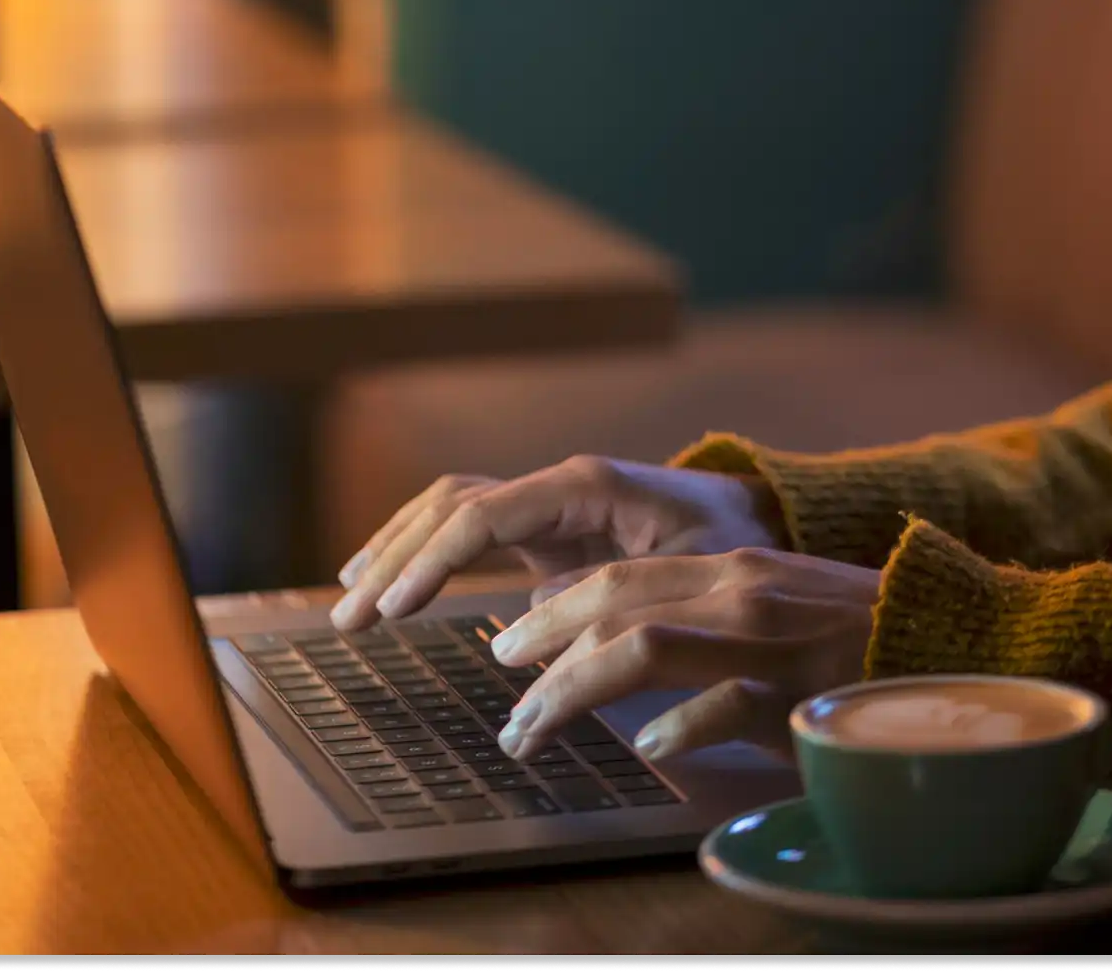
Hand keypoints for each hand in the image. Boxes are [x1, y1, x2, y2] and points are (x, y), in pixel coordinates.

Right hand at [332, 457, 783, 630]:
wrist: (762, 524)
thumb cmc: (738, 549)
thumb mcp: (693, 574)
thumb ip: (617, 596)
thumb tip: (532, 626)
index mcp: (586, 487)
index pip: (483, 516)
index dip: (430, 561)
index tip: (394, 609)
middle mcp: (556, 486)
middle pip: (450, 507)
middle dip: (395, 558)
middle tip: (350, 618)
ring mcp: (547, 505)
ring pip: (449, 511)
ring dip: (396, 552)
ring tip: (349, 601)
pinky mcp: (546, 532)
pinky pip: (467, 531)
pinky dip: (423, 552)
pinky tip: (389, 585)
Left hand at [487, 547, 880, 761]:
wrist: (955, 640)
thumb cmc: (853, 638)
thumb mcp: (771, 605)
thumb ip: (696, 611)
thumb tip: (606, 633)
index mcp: (730, 569)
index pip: (616, 576)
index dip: (549, 612)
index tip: (507, 651)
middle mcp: (740, 591)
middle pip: (611, 604)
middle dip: (539, 653)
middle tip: (503, 705)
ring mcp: (772, 640)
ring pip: (645, 646)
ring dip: (572, 691)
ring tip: (534, 733)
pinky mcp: (806, 691)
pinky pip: (729, 702)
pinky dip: (681, 723)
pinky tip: (652, 746)